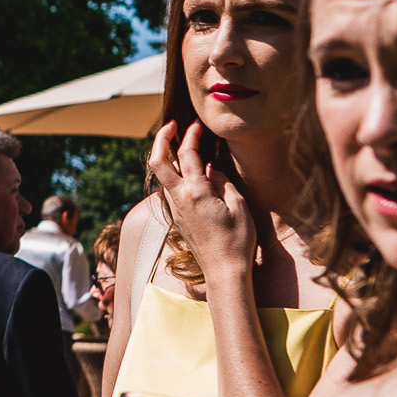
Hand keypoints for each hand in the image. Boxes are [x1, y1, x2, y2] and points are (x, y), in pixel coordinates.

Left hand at [150, 120, 256, 281]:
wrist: (223, 271)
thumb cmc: (237, 240)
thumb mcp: (238, 206)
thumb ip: (223, 182)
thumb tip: (210, 169)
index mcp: (195, 192)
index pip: (187, 154)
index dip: (191, 135)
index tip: (197, 124)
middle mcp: (179, 198)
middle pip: (158, 161)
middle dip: (161, 138)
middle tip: (171, 125)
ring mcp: (175, 209)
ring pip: (161, 175)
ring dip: (166, 155)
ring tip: (179, 143)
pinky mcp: (177, 217)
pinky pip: (169, 188)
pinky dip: (173, 173)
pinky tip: (187, 170)